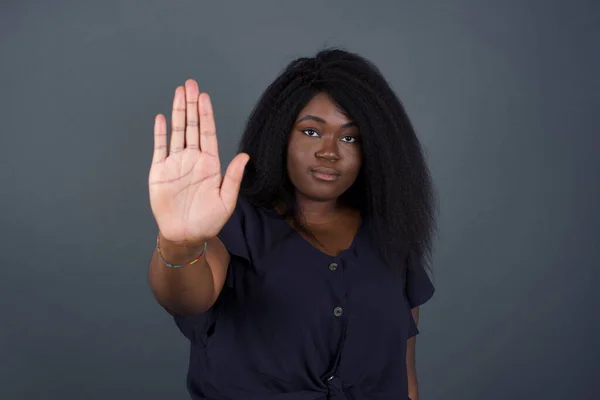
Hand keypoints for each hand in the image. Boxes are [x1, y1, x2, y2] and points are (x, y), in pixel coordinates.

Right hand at [148, 79, 248, 244]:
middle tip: (190, 84)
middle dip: (192, 105)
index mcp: (209, 164)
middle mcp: (192, 159)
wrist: (185, 235)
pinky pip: (159, 148)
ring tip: (178, 92)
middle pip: (192, 126)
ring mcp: (175, 164)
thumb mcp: (226, 200)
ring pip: (177, 132)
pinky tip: (162, 118)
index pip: (208, 133)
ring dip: (178, 112)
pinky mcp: (159, 172)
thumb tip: (244, 155)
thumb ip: (232, 177)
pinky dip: (160, 133)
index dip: (206, 114)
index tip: (204, 97)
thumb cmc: (208, 221)